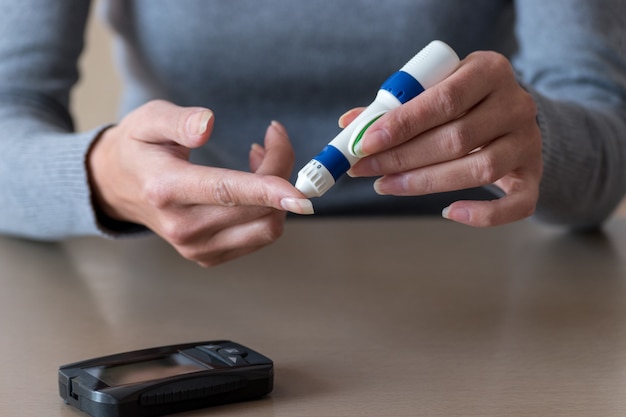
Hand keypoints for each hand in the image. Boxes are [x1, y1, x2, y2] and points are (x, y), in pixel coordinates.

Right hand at [88, 100, 311, 266]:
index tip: (299, 193)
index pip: (225, 191)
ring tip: (261, 158)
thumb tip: (207, 126)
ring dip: (279, 194)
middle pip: (256, 209)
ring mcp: (196, 247)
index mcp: (166, 189)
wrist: (118, 187)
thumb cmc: (138, 148)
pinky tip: (254, 185)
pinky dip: (269, 210)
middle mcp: (182, 227)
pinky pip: (258, 237)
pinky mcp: (209, 256)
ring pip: (265, 228)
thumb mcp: (147, 120)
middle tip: (274, 136)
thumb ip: (179, 121)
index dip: (266, 190)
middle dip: (281, 171)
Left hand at [345, 51, 542, 226]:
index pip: (444, 100)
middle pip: (457, 139)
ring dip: (425, 183)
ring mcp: (528, 142)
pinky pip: (517, 204)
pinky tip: (448, 212)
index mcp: (489, 71)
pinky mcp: (534, 174)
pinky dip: (483, 214)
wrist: (511, 115)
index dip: (402, 124)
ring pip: (480, 170)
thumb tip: (349, 124)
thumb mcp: (434, 88)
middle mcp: (516, 104)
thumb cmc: (463, 101)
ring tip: (385, 185)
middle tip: (364, 168)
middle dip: (402, 157)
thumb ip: (396, 106)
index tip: (365, 143)